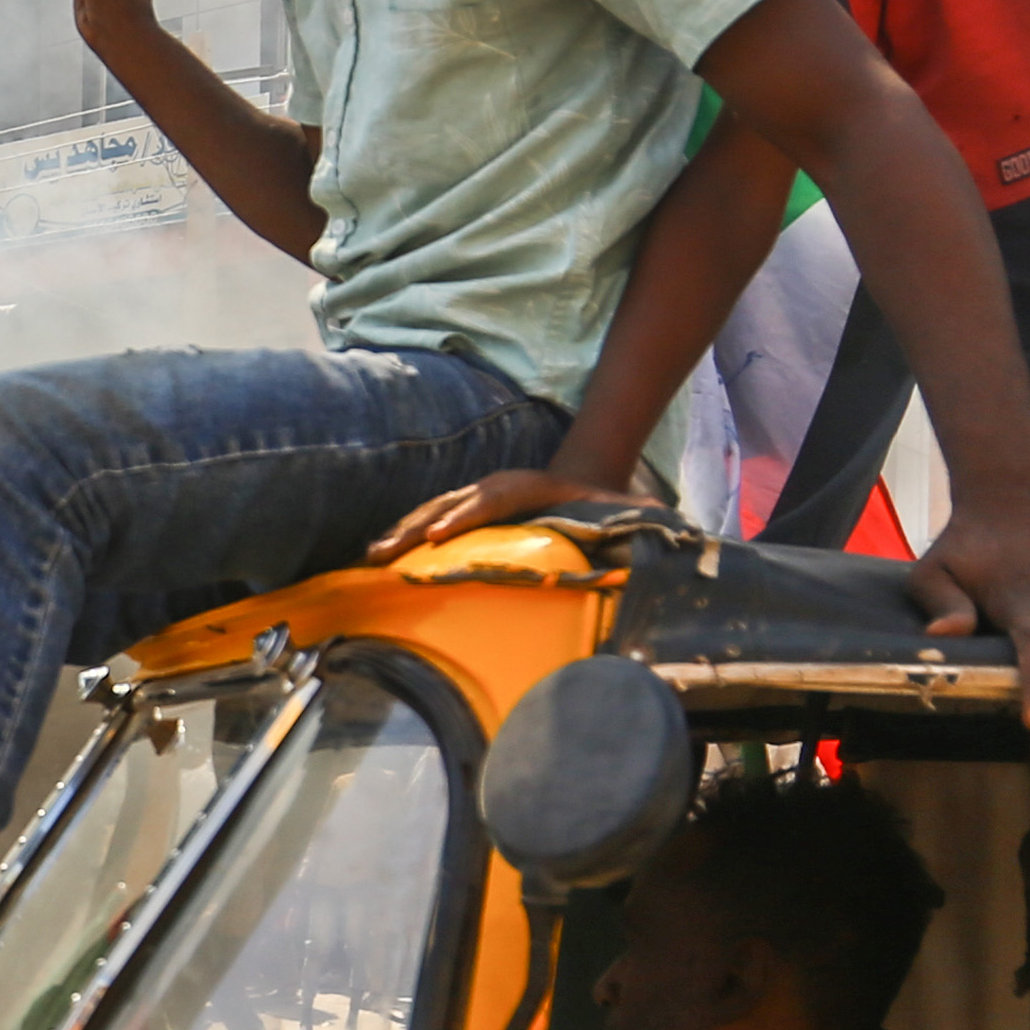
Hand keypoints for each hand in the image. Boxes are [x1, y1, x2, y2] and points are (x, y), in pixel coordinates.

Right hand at [364, 463, 645, 566]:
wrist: (586, 472)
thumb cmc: (597, 499)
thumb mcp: (618, 507)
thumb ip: (634, 516)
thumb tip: (658, 523)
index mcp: (525, 487)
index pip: (489, 501)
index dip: (462, 517)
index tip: (437, 538)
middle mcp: (493, 487)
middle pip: (448, 505)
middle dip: (414, 528)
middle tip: (384, 552)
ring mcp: (475, 495)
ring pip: (431, 511)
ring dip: (400, 532)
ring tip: (371, 557)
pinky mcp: (465, 509)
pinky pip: (429, 519)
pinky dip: (403, 534)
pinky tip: (378, 556)